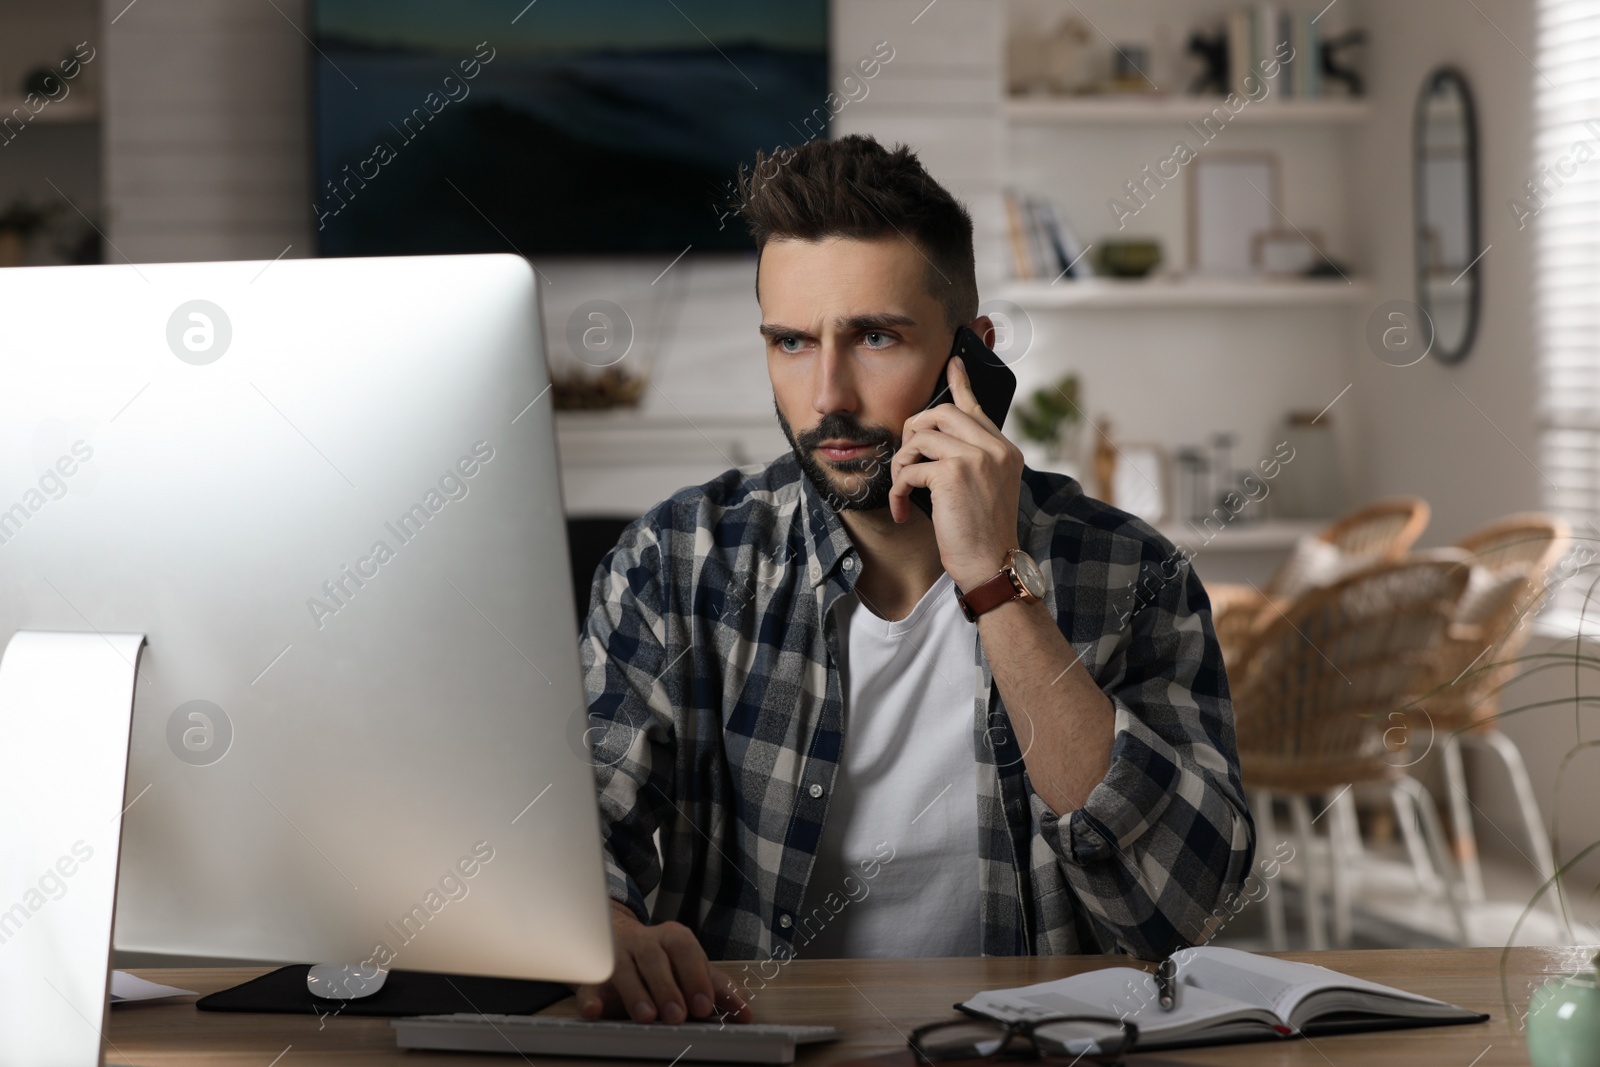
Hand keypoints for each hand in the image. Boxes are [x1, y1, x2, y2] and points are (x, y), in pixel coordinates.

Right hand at [574, 902, 753, 1023]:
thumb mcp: (691, 969)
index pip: (685, 950)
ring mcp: (615, 953)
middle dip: (666, 988)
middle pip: (654, 959)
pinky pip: (588, 980)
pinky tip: (595, 1010)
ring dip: (635, 993)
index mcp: (672, 937)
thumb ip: (716, 988)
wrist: (618, 939)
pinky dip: (590, 995)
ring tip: (647, 1017)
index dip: (695, 976)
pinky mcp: (592, 970)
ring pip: (622, 968)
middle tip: (676, 1016)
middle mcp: (643, 941)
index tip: (703, 1006)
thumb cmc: (663, 960)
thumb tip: (745, 1013)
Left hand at [888, 355, 1023, 589]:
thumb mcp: (986, 490)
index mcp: (1005, 450)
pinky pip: (910, 468)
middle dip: (913, 431)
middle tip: (906, 458)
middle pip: (940, 413)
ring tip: (904, 489)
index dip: (960, 385)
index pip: (976, 408)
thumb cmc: (983, 534)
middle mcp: (994, 449)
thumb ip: (972, 460)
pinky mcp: (952, 474)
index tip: (952, 364)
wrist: (992, 565)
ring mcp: (976, 458)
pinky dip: (899, 489)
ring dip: (902, 464)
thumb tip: (935, 441)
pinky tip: (904, 510)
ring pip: (920, 438)